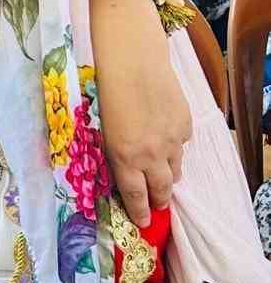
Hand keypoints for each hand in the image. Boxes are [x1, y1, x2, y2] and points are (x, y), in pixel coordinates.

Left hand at [90, 0, 189, 224]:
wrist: (130, 59)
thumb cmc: (101, 89)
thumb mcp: (98, 128)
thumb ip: (112, 151)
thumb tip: (117, 167)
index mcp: (124, 157)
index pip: (135, 196)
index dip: (140, 212)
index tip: (143, 223)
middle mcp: (151, 153)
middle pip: (163, 189)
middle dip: (159, 201)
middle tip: (156, 206)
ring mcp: (172, 138)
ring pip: (177, 169)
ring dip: (169, 176)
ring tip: (163, 179)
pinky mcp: (185, 122)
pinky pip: (183, 144)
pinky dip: (175, 147)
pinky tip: (166, 140)